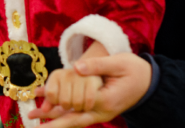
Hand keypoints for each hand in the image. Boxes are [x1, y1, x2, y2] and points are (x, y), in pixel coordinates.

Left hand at [28, 54, 151, 126]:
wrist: (149, 84)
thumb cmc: (135, 70)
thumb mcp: (120, 62)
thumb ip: (98, 65)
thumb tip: (76, 68)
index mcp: (108, 99)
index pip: (82, 101)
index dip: (65, 96)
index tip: (47, 97)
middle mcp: (102, 111)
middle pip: (75, 120)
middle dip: (54, 124)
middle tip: (35, 126)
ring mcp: (100, 113)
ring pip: (74, 120)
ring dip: (55, 122)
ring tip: (35, 120)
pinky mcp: (97, 111)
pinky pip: (77, 115)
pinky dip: (62, 115)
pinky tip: (47, 112)